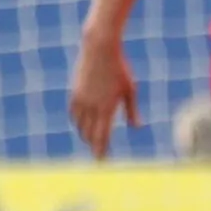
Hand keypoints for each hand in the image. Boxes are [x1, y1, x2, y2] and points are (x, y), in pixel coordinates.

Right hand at [68, 35, 138, 159]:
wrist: (99, 49)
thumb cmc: (120, 69)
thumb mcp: (130, 90)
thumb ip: (132, 110)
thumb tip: (137, 127)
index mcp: (106, 107)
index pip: (102, 135)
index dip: (101, 150)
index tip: (101, 161)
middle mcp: (91, 106)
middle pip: (89, 133)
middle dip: (94, 145)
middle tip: (99, 154)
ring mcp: (80, 99)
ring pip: (80, 125)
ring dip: (85, 135)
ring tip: (92, 142)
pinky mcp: (74, 92)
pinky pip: (73, 113)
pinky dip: (77, 122)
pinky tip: (81, 126)